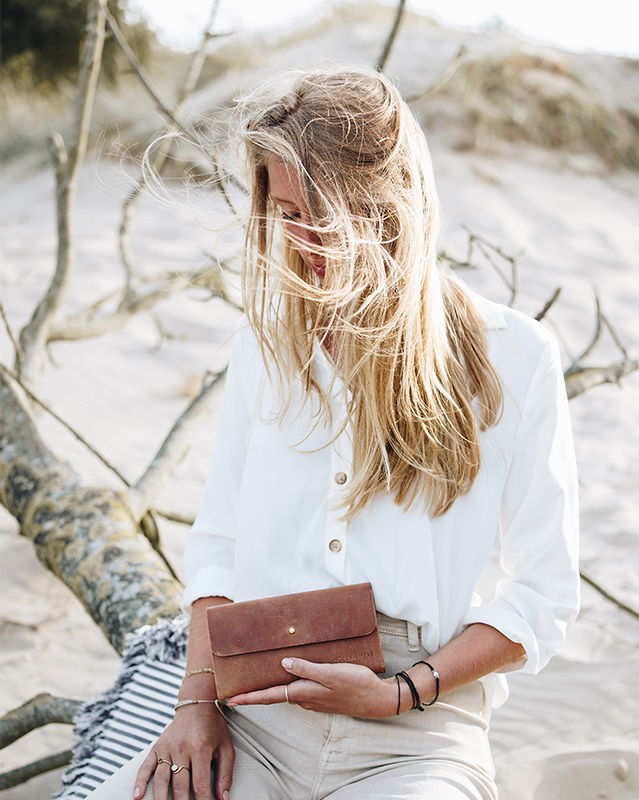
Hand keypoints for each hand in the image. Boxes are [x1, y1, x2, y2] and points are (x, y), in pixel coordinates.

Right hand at [134, 703, 233, 799]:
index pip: (200, 784)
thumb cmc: (213, 728)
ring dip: (161, 799)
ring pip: (161, 780)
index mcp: (200, 748)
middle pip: (179, 785)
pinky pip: (146, 766)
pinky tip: (137, 796)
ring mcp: (167, 747)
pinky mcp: (157, 746)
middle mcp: (181, 748)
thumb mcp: (226, 748)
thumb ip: (225, 774)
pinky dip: (140, 782)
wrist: (197, 705)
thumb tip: (224, 798)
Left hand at [225, 657, 397, 718]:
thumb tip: (283, 664)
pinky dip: (288, 683)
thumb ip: (306, 669)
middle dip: (255, 693)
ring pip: (286, 692)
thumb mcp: (331, 674)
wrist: (377, 699)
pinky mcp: (323, 694)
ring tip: (257, 679)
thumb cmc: (355, 684)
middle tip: (237, 690)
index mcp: (303, 692)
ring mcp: (314, 697)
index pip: (269, 697)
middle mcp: (305, 698)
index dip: (249, 698)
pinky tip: (289, 674)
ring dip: (271, 688)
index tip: (230, 700)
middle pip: (274, 695)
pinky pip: (299, 688)